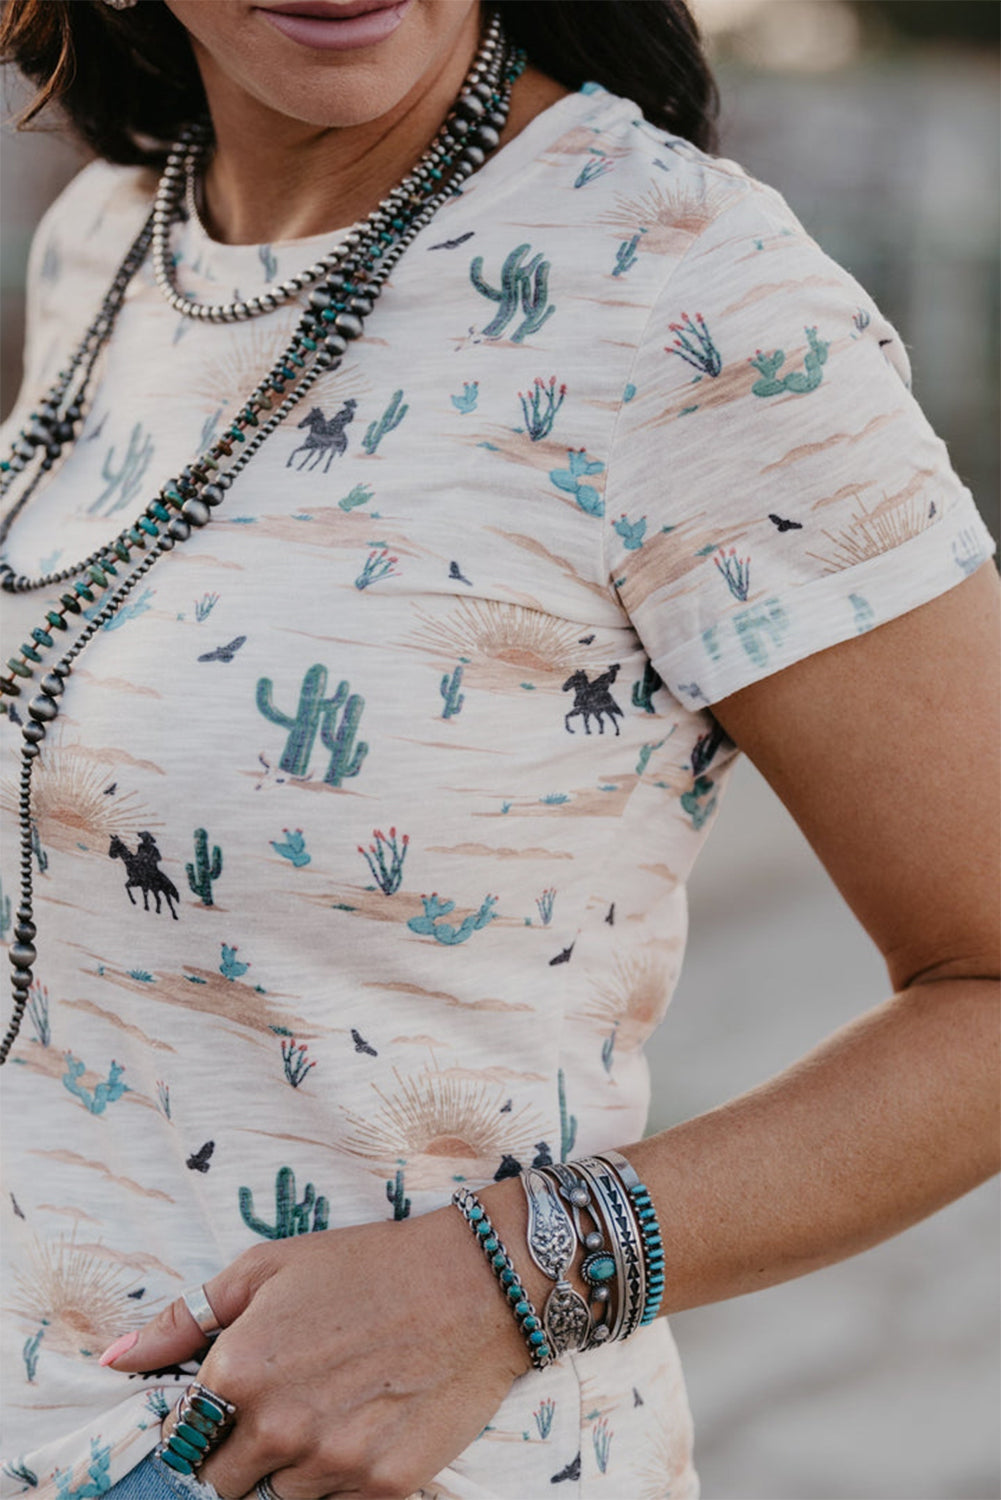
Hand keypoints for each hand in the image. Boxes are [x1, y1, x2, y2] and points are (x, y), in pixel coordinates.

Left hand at [102, 1181, 538, 1499]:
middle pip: (226, 1485)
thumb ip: (185, 1319)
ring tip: (332, 1411)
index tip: (230, 1411)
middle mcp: (277, 1430)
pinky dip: (341, 1481)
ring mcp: (331, 1465)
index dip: (205, 1428)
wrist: (475, 1284)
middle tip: (288, 1406)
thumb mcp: (268, 1267)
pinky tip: (364, 1430)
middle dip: (243, 1454)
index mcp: (238, 1375)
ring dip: (292, 1470)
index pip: (185, 1444)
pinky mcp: (382, 1489)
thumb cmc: (366, 1266)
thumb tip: (118, 1360)